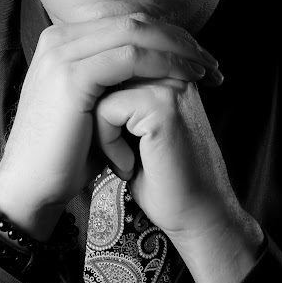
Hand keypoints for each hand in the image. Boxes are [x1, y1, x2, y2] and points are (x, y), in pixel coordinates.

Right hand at [0, 13, 222, 239]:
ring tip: (207, 71)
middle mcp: (60, 39)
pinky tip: (186, 79)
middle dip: (180, 40)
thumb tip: (155, 64)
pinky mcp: (72, 75)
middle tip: (212, 63)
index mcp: (63, 41)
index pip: (127, 23)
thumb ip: (114, 78)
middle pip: (134, 22)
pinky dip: (164, 63)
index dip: (168, 36)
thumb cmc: (66, 154)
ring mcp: (63, 54)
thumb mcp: (92, 105)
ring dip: (179, 50)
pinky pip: (130, 58)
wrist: (31, 186)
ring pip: (136, 34)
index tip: (200, 58)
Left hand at [95, 77, 264, 282]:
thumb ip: (121, 96)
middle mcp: (172, 70)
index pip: (111, 67)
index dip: (103, 109)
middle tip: (125, 154)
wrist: (195, 215)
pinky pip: (105, 110)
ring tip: (129, 160)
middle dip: (101, 117)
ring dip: (103, 133)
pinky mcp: (162, 106)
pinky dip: (108, 144)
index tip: (126, 145)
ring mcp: (169, 85)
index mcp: (168, 70)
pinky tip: (130, 166)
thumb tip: (85, 82)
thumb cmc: (163, 177)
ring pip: (100, 91)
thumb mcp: (136, 127)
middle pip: (103, 75)